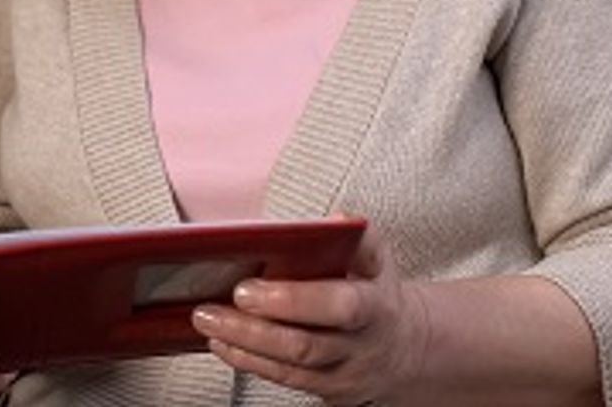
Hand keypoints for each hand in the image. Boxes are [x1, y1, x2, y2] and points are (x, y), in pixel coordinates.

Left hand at [189, 224, 431, 405]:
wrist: (403, 348)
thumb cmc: (377, 294)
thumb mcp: (377, 261)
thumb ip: (357, 238)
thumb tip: (335, 221)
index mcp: (375, 307)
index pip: (340, 307)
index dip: (292, 300)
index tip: (249, 290)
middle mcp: (361, 347)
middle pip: (305, 345)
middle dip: (252, 329)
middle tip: (211, 309)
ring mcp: (344, 375)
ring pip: (290, 368)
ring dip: (242, 345)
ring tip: (208, 322)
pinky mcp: (326, 391)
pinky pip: (284, 380)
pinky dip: (248, 361)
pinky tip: (222, 343)